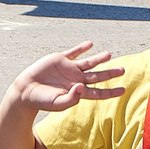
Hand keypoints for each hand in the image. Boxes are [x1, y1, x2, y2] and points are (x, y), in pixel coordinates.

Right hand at [10, 43, 124, 112]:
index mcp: (78, 92)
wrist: (26, 90)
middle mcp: (76, 79)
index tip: (123, 91)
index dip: (111, 92)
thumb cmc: (42, 101)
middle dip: (110, 74)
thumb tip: (83, 87)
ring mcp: (69, 69)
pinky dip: (82, 48)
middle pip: (97, 76)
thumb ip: (71, 98)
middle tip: (123, 70)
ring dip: (99, 58)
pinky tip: (90, 44)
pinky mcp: (60, 60)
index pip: (98, 92)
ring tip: (109, 55)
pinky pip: (73, 53)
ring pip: (88, 63)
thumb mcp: (57, 103)